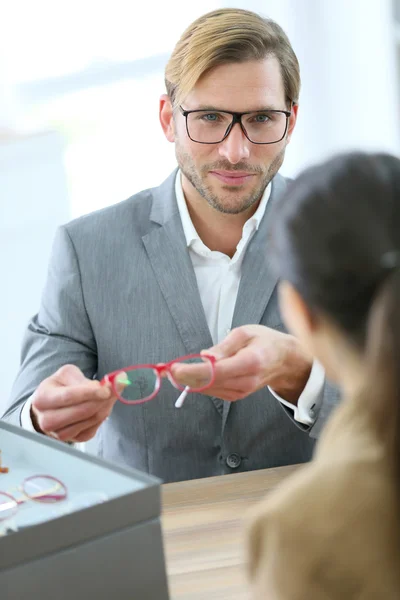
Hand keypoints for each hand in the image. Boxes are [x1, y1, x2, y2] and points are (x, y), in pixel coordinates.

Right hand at [30, 365, 117, 442]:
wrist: (50, 406)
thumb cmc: (58, 387)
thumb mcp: (66, 375)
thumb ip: (83, 379)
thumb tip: (105, 385)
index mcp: (42, 399)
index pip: (69, 396)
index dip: (90, 393)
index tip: (107, 389)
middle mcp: (47, 420)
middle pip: (82, 411)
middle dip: (103, 398)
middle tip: (115, 387)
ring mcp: (60, 433)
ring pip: (91, 419)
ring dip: (105, 405)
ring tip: (110, 394)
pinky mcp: (74, 440)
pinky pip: (94, 428)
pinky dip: (103, 415)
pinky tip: (103, 405)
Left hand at [172, 325, 311, 402]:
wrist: (284, 361)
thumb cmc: (265, 342)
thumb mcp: (246, 333)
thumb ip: (224, 346)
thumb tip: (204, 357)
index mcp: (250, 362)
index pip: (216, 372)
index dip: (192, 371)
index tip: (174, 368)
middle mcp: (246, 381)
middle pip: (209, 383)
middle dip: (184, 377)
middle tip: (165, 370)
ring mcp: (242, 391)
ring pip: (208, 390)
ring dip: (188, 381)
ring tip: (174, 371)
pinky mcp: (237, 396)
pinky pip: (213, 391)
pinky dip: (199, 384)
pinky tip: (190, 375)